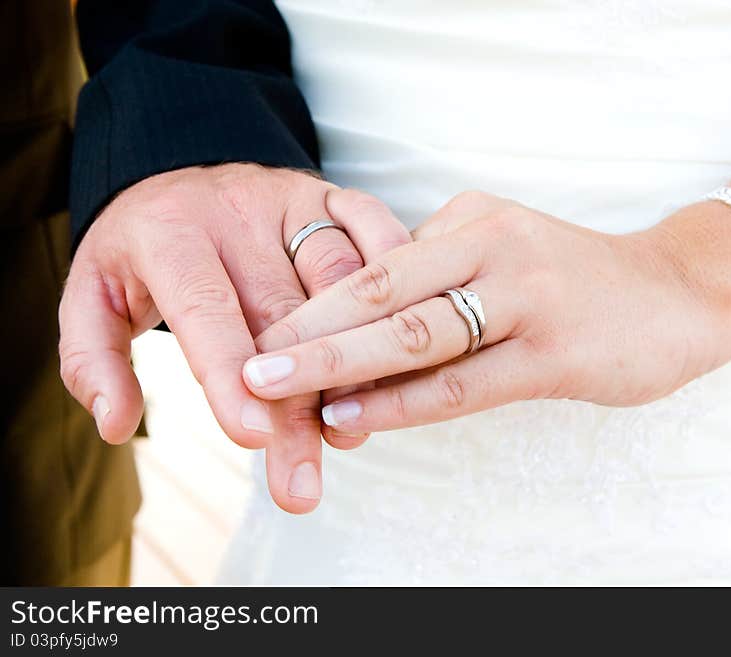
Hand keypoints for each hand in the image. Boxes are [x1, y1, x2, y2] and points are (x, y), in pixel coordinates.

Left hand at [59, 164, 408, 511]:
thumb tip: (116, 424)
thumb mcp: (93, 295)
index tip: (254, 438)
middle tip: (301, 482)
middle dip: (296, 405)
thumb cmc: (144, 249)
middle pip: (282, 315)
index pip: (205, 308)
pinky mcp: (332, 196)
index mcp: (170, 232)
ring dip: (353, 363)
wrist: (183, 171)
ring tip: (348, 436)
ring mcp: (294, 199)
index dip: (229, 375)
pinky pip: (378, 235)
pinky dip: (396, 294)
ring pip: (342, 283)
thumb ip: (92, 360)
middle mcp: (237, 210)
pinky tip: (394, 357)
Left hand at [244, 190, 730, 431]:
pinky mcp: (555, 351)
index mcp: (472, 217)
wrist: (680, 291)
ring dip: (337, 364)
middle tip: (243, 363)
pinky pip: (462, 381)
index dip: (311, 303)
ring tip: (276, 389)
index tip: (256, 337)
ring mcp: (527, 296)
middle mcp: (493, 245)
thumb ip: (441, 275)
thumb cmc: (577, 281)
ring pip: (414, 334)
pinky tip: (354, 417)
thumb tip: (362, 324)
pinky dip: (401, 401)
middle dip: (303, 329)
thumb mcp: (503, 253)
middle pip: (379, 291)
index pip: (374, 263)